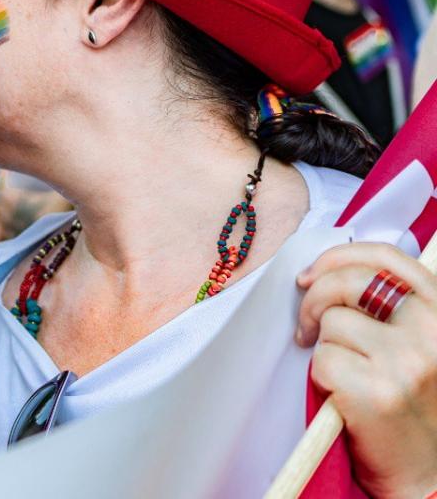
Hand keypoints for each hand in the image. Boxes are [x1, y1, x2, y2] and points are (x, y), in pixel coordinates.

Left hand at [297, 243, 436, 498]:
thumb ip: (393, 306)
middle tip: (306, 323)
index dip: (340, 256)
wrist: (426, 473)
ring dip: (322, 344)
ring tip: (340, 369)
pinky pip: (323, 358)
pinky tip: (342, 394)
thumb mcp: (418, 345)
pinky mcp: (377, 390)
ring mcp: (406, 361)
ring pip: (332, 321)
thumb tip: (330, 270)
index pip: (388, 258)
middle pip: (350, 281)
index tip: (312, 273)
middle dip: (313, 296)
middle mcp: (431, 332)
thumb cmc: (413, 404)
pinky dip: (320, 375)